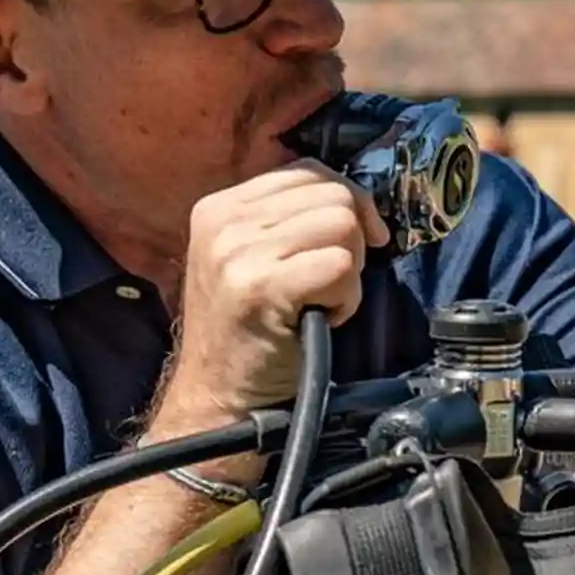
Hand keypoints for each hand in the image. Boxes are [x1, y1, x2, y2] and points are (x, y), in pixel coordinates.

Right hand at [161, 162, 388, 425]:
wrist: (218, 402)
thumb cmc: (248, 337)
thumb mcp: (250, 261)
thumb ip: (288, 221)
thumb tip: (356, 200)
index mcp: (219, 206)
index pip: (309, 171)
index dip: (347, 204)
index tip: (353, 244)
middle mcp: (223, 221)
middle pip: (332, 194)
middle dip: (349, 240)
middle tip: (327, 283)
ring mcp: (238, 252)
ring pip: (342, 226)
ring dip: (348, 271)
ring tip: (319, 301)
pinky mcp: (260, 286)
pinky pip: (340, 267)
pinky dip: (345, 298)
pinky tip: (321, 320)